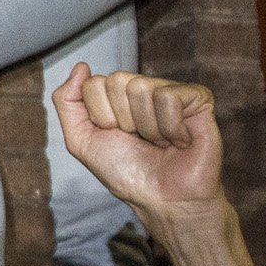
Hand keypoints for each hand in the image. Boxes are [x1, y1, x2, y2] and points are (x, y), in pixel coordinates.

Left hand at [53, 66, 222, 225]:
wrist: (163, 199)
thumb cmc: (126, 173)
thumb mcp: (81, 140)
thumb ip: (67, 102)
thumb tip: (80, 66)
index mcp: (116, 96)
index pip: (93, 83)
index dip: (100, 116)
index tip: (116, 136)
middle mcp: (143, 88)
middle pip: (116, 81)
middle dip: (122, 120)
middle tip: (139, 140)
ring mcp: (171, 91)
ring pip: (141, 88)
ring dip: (147, 127)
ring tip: (160, 142)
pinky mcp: (198, 98)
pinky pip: (169, 97)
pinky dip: (169, 127)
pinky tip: (178, 140)